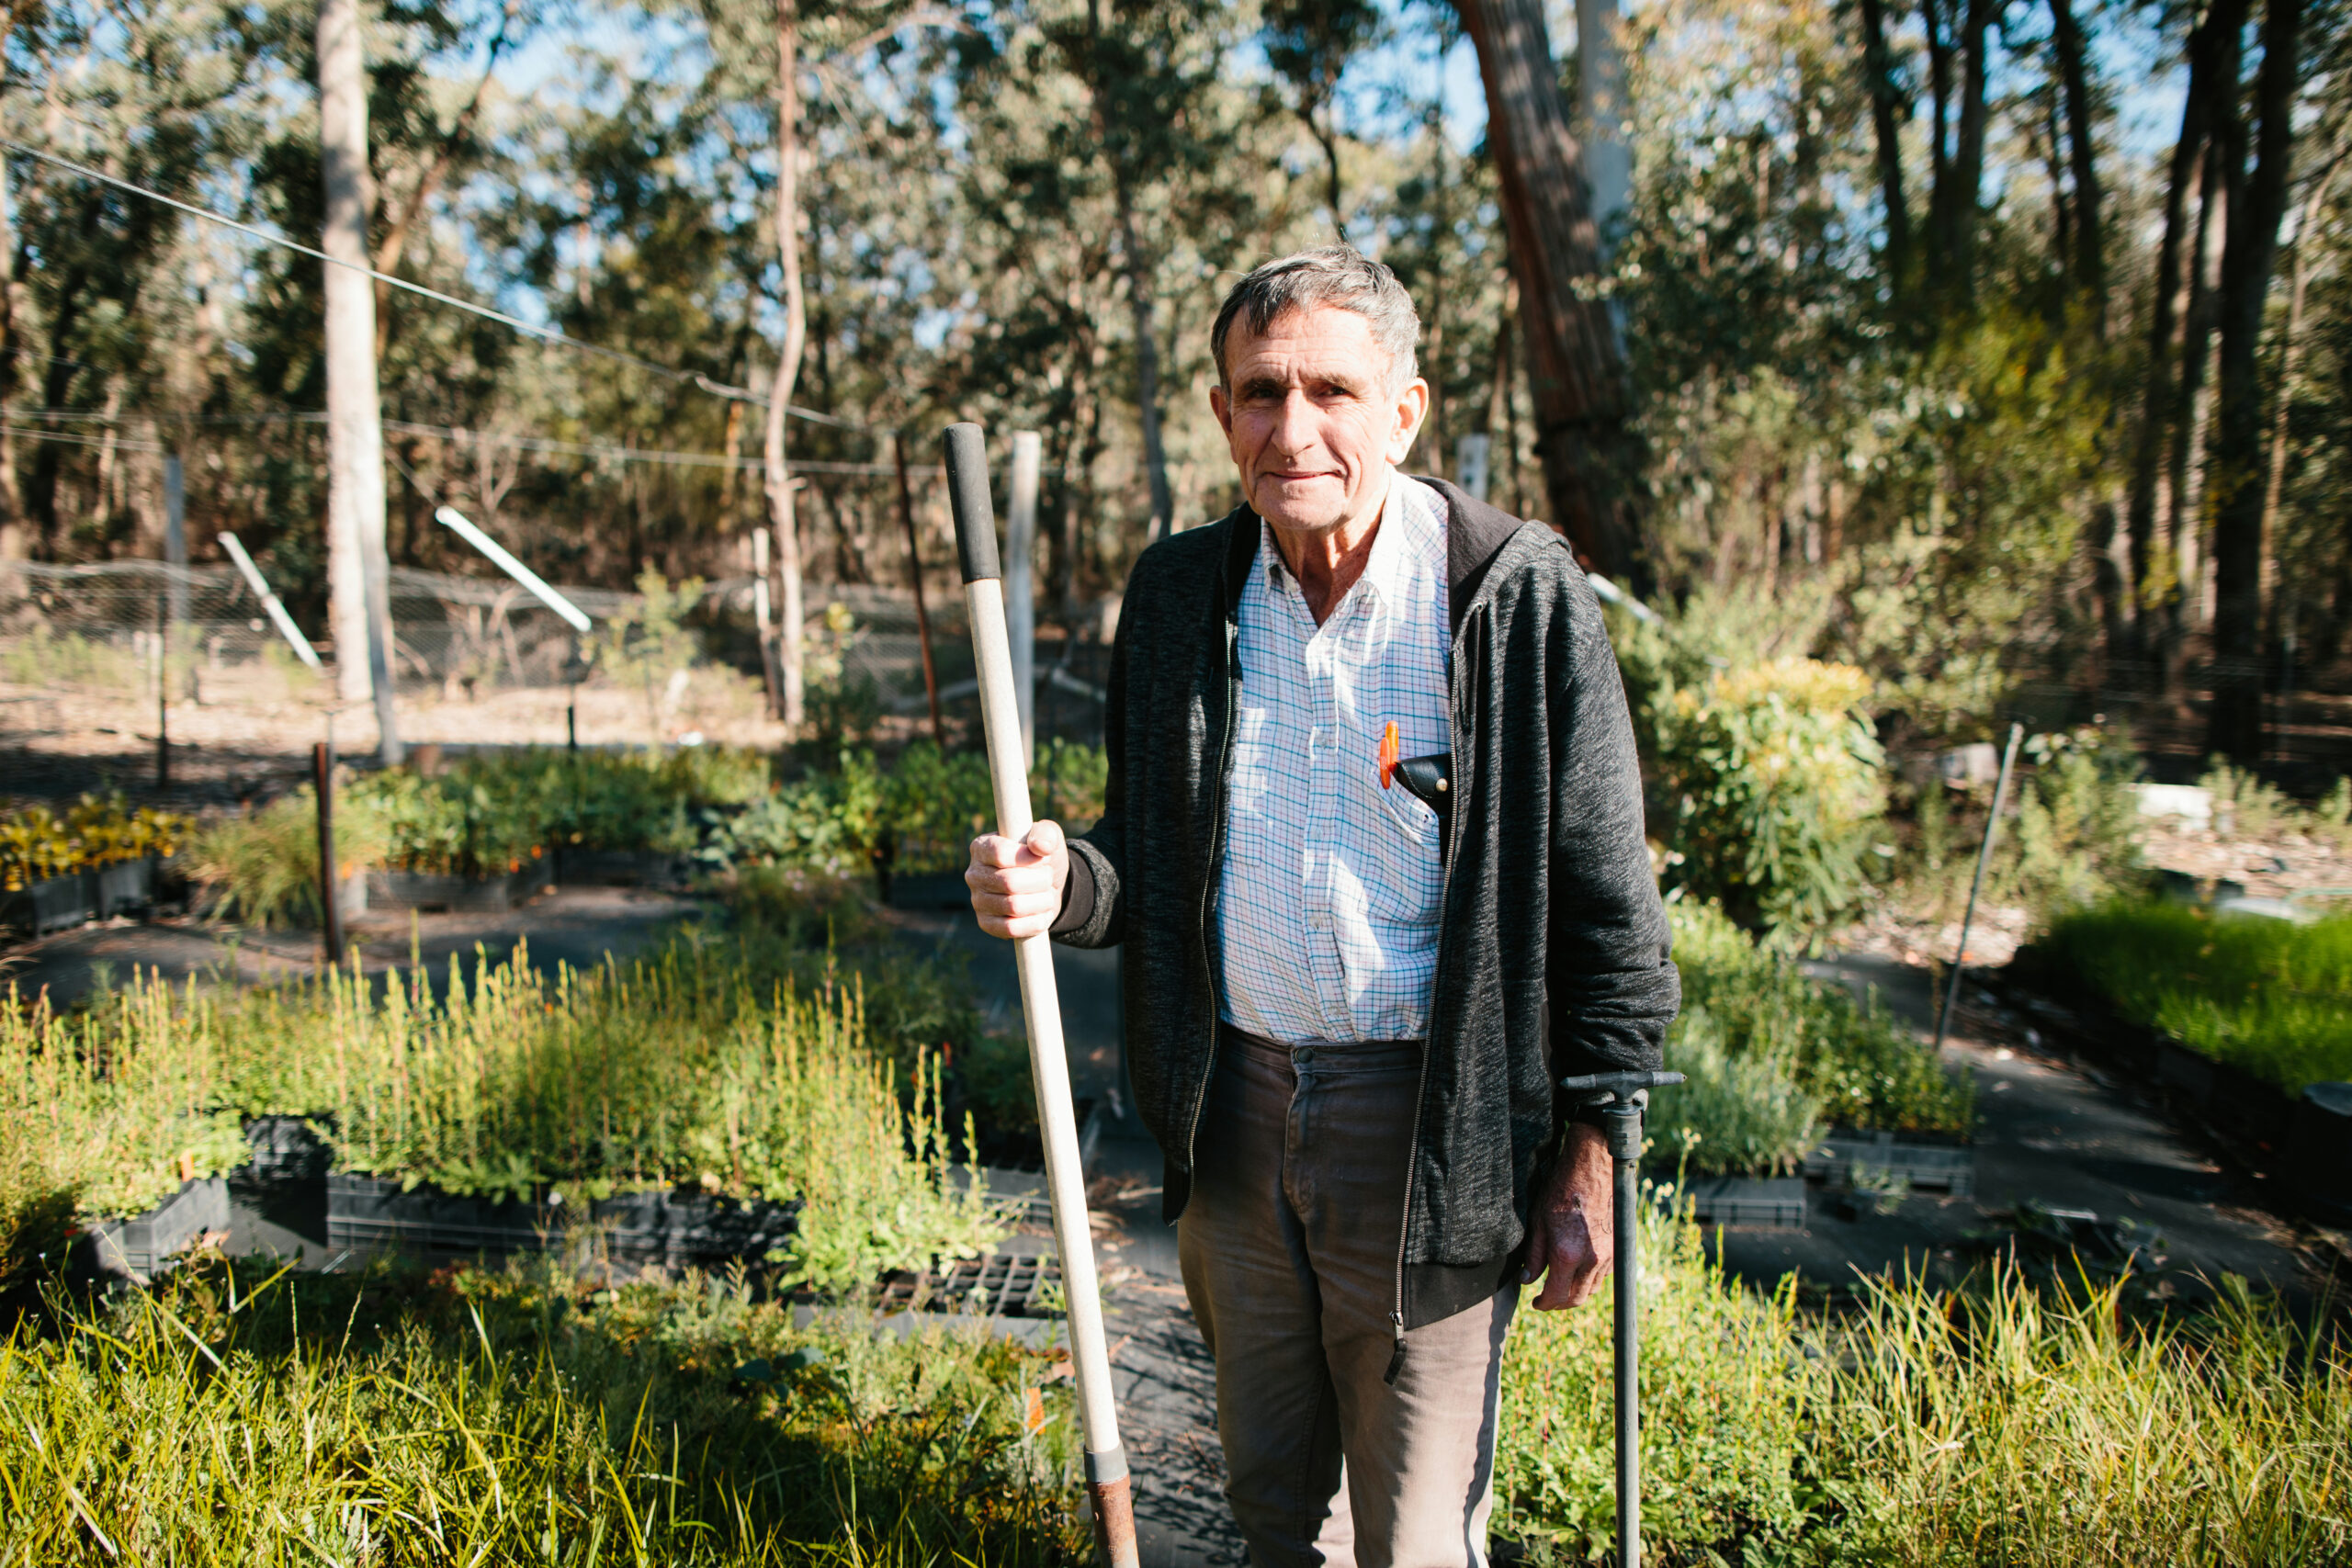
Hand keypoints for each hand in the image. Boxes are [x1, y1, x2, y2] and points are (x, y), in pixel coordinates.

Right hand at [966, 821, 1069, 938]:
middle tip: (1047, 878)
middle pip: (1009, 882)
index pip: (999, 853)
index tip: (1043, 859)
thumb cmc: (1042, 856)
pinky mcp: (986, 923)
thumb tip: (1041, 846)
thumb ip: (1046, 833)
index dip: (1027, 858)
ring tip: (1046, 895)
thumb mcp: (1048, 836)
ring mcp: (977, 901)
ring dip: (1041, 901)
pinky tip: (1041, 914)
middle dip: (1039, 881)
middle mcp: (974, 874)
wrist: (1047, 887)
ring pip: (1013, 906)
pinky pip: (1010, 929)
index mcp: (982, 847)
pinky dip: (1034, 922)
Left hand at [1523, 1122, 1612, 1309]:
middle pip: (1577, 1299)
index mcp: (1567, 1255)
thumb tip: (1527, 1280)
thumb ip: (1534, 1256)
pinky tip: (1577, 1271)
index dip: (1544, 1304)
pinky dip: (1589, 1280)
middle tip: (1546, 1300)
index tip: (1535, 1303)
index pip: (1556, 1296)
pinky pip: (1603, 1276)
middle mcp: (1591, 1260)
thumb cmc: (1561, 1192)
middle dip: (1559, 1304)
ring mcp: (1608, 1255)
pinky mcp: (1616, 1248)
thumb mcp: (1538, 1223)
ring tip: (1560, 1287)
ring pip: (1592, 1289)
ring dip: (1575, 1294)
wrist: (1591, 1170)